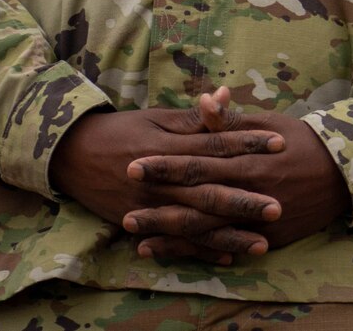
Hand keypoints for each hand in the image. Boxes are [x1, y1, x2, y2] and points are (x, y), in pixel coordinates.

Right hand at [49, 90, 285, 264]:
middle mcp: (160, 181)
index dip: (247, 144)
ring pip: (194, 224)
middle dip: (243, 202)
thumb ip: (194, 117)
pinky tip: (228, 255)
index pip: (214, 145)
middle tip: (278, 207)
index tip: (280, 145)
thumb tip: (225, 96)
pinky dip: (200, 250)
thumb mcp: (156, 118)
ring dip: (228, 235)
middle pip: (207, 192)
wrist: (72, 155)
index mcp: (167, 148)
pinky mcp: (140, 223)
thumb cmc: (122, 131)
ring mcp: (149, 206)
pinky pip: (174, 242)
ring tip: (262, 243)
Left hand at [126, 92, 352, 259]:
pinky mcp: (265, 238)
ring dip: (169, 234)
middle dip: (158, 207)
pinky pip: (226, 248)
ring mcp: (257, 220)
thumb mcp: (268, 124)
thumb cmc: (302, 142)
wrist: (343, 174)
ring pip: (206, 231)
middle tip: (124, 211)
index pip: (197, 163)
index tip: (134, 165)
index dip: (164, 166)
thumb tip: (206, 98)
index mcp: (247, 161)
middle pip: (195, 202)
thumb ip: (232, 121)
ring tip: (137, 236)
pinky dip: (197, 251)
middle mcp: (249, 193)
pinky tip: (171, 252)